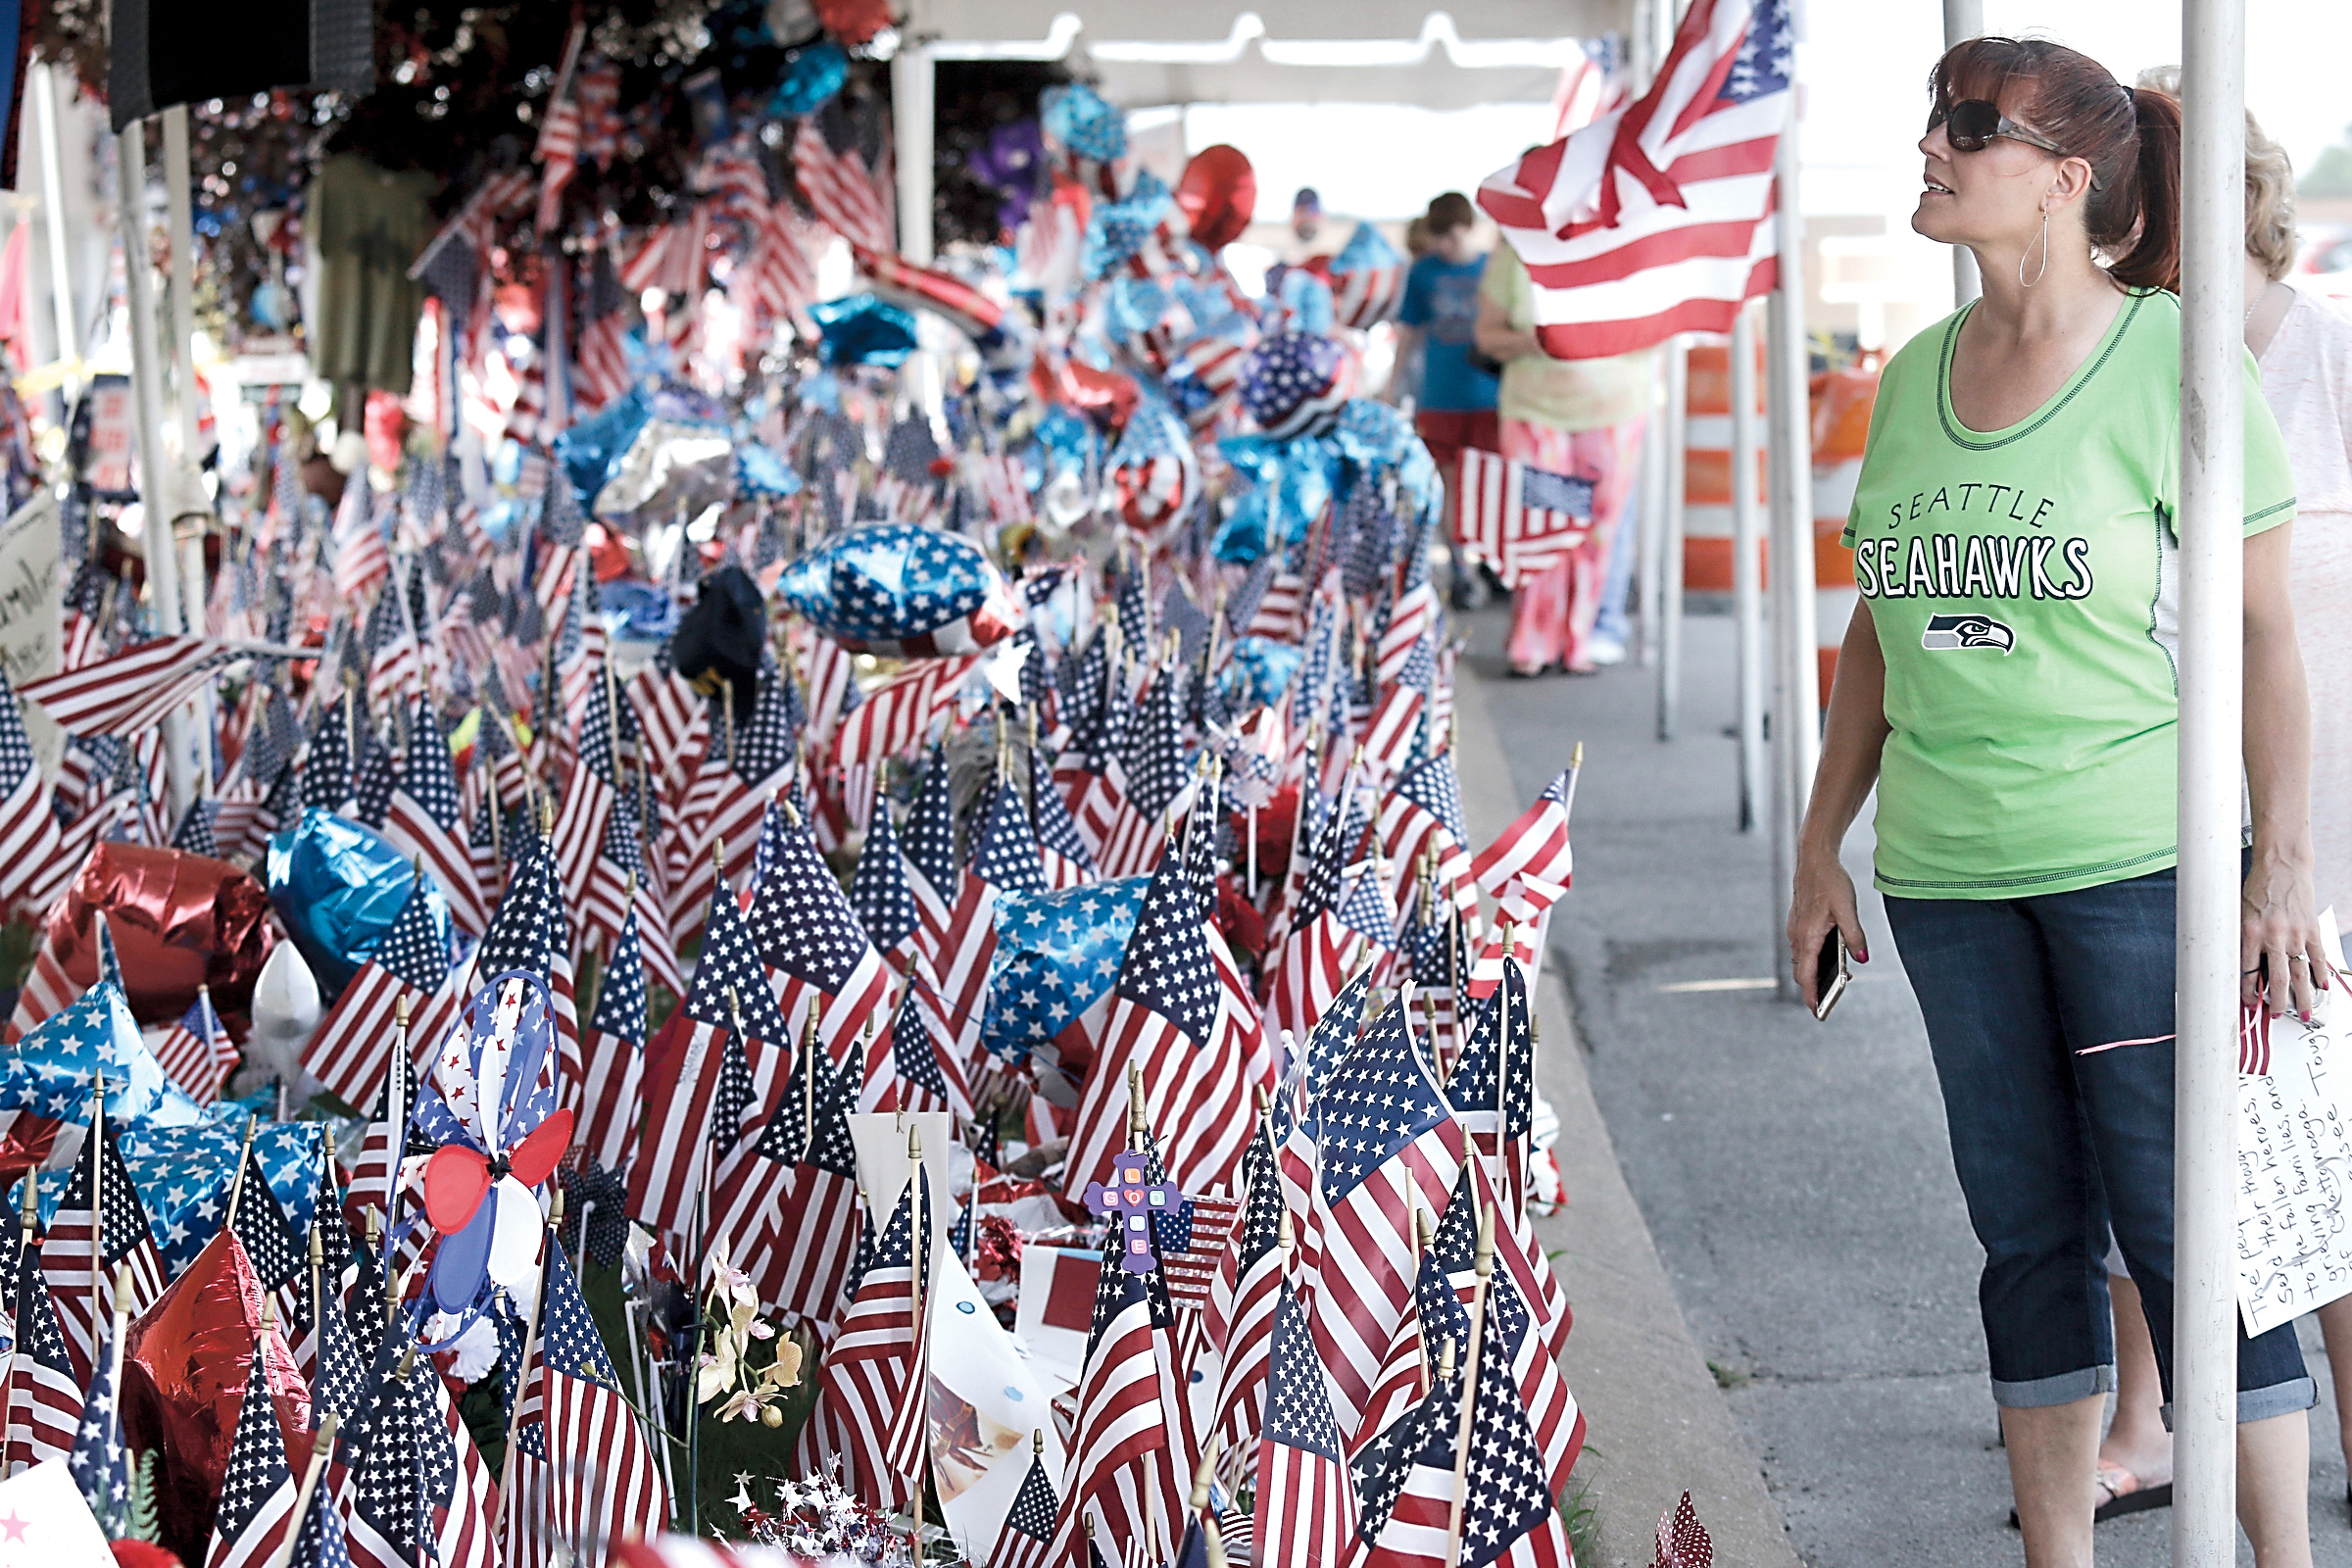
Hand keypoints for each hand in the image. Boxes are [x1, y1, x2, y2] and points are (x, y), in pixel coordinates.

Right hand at [1788, 842, 1868, 1012]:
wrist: (1814, 859)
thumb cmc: (1831, 882)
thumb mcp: (1848, 909)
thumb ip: (1855, 937)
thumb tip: (1862, 960)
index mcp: (1808, 936)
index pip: (1806, 974)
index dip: (1811, 995)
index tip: (1817, 1012)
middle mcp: (1797, 936)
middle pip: (1801, 971)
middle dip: (1813, 988)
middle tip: (1830, 1001)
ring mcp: (1795, 930)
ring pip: (1801, 960)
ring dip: (1814, 973)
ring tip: (1839, 978)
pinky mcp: (1798, 924)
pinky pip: (1802, 949)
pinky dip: (1813, 959)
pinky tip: (1831, 956)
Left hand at [2241, 847, 2329, 1021]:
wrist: (2282, 866)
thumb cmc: (2258, 888)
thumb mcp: (2240, 914)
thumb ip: (2243, 941)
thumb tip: (2243, 969)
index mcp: (2250, 932)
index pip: (2247, 972)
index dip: (2248, 991)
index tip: (2249, 1003)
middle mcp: (2273, 935)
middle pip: (2276, 979)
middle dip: (2276, 1002)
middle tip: (2275, 1016)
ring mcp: (2296, 934)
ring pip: (2299, 973)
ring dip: (2302, 996)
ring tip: (2302, 1013)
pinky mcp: (2312, 929)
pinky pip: (2318, 957)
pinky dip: (2321, 974)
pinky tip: (2322, 986)